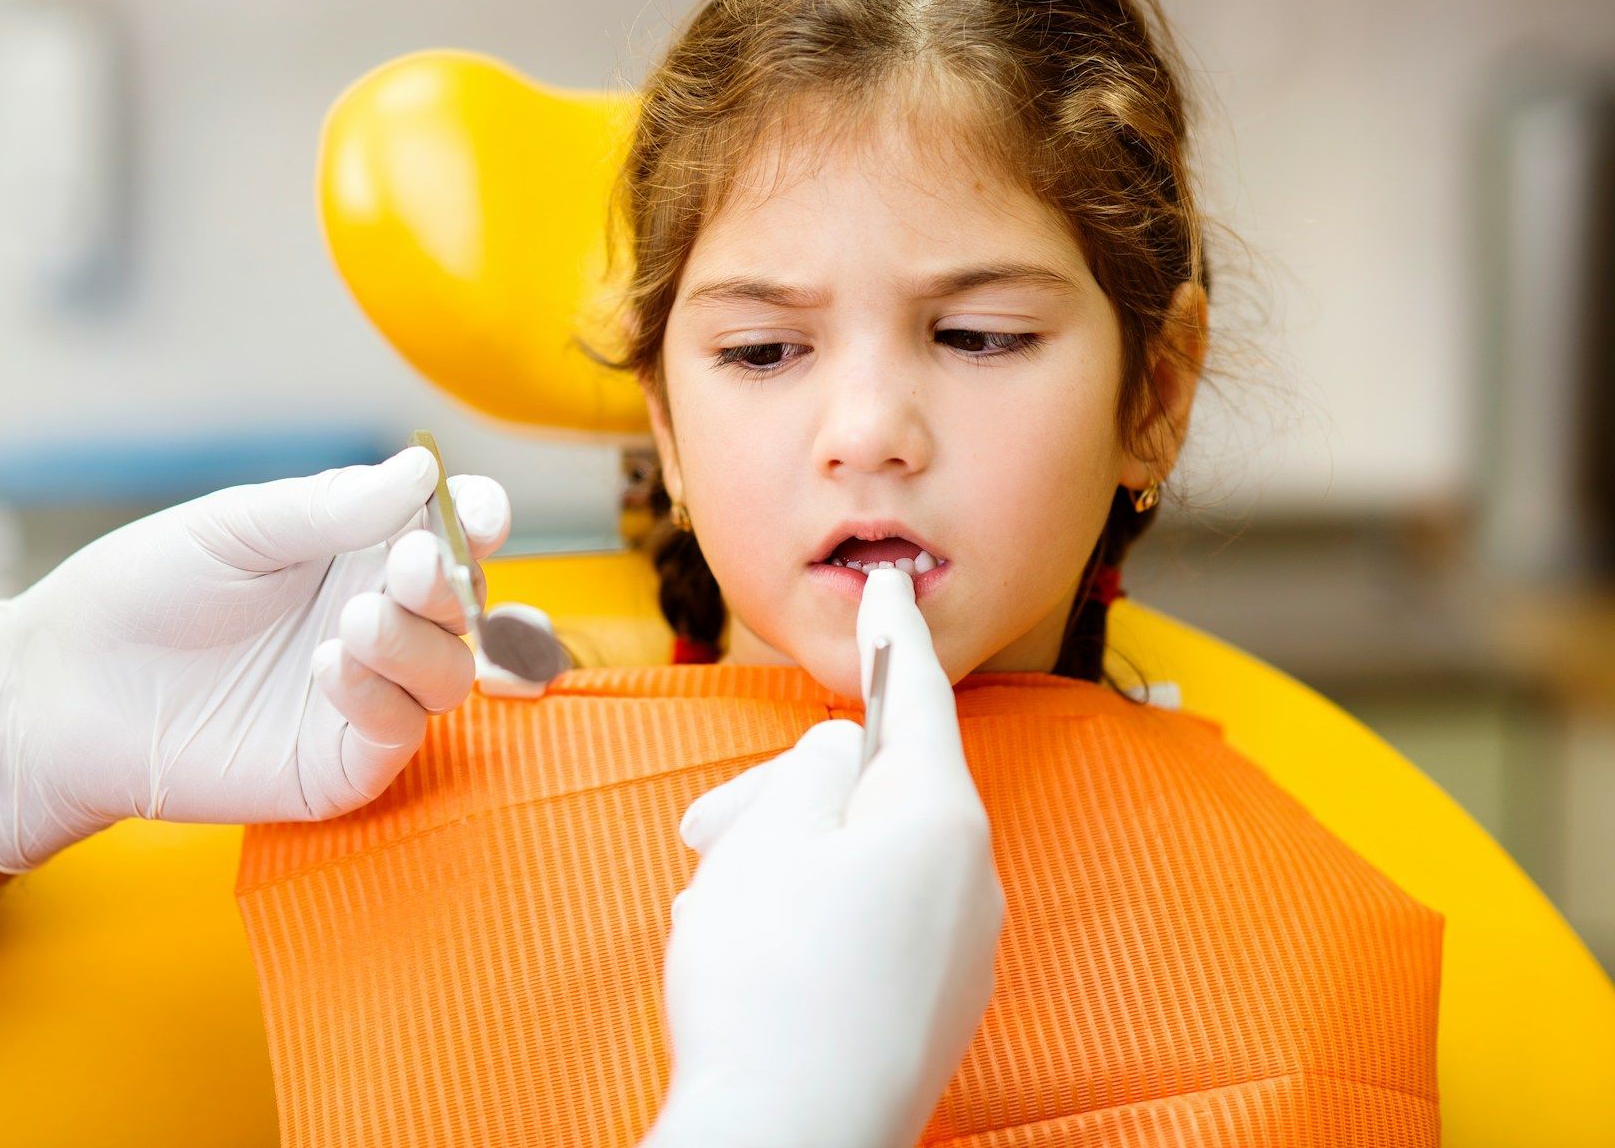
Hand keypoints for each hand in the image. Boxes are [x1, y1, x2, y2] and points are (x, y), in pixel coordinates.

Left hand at [0, 446, 508, 871]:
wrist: (63, 689)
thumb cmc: (142, 593)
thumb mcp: (234, 529)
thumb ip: (329, 507)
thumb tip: (423, 468)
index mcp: (358, 551)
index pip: (450, 532)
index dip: (478, 519)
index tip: (479, 512)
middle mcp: (375, 619)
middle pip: (463, 603)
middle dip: (452, 581)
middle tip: (413, 563)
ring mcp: (364, 695)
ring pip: (449, 673)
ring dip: (419, 642)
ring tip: (356, 621)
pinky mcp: (339, 764)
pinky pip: (399, 735)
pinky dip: (381, 698)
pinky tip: (330, 666)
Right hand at [643, 568, 1004, 1147]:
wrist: (783, 1145)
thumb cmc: (770, 984)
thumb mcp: (770, 837)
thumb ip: (811, 768)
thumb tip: (841, 753)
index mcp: (940, 820)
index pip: (918, 698)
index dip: (895, 634)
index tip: (893, 584)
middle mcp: (970, 882)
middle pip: (871, 790)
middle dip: (784, 796)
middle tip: (704, 833)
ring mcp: (958, 954)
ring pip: (860, 858)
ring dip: (785, 859)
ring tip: (715, 909)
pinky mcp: (929, 1009)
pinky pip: (869, 921)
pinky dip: (808, 914)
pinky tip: (753, 953)